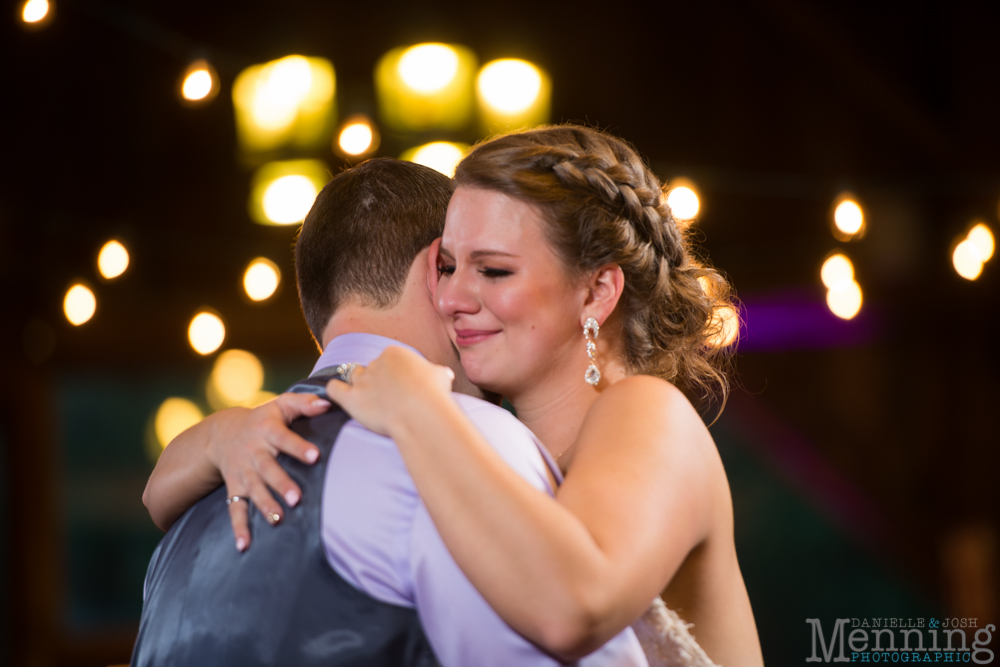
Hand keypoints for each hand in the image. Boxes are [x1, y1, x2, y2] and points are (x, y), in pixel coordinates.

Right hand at [209, 393, 330, 550]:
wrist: (221, 433)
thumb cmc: (263, 419)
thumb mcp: (281, 405)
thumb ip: (305, 403)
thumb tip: (329, 402)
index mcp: (267, 431)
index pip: (284, 439)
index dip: (299, 447)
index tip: (315, 456)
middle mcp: (254, 453)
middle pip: (267, 469)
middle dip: (281, 483)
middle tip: (296, 498)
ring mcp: (243, 472)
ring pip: (253, 490)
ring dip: (264, 505)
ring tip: (278, 520)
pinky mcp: (234, 488)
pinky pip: (234, 508)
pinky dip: (238, 527)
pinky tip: (244, 545)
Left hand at [325, 347, 454, 436]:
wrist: (421, 413)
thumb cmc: (434, 395)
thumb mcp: (441, 377)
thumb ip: (436, 373)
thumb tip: (443, 375)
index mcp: (396, 353)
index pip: (390, 359)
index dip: (396, 373)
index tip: (404, 388)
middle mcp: (376, 363)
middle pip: (372, 368)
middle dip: (379, 381)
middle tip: (390, 398)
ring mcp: (362, 380)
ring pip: (353, 375)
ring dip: (358, 383)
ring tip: (367, 397)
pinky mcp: (351, 399)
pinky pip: (333, 389)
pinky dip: (334, 391)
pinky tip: (339, 396)